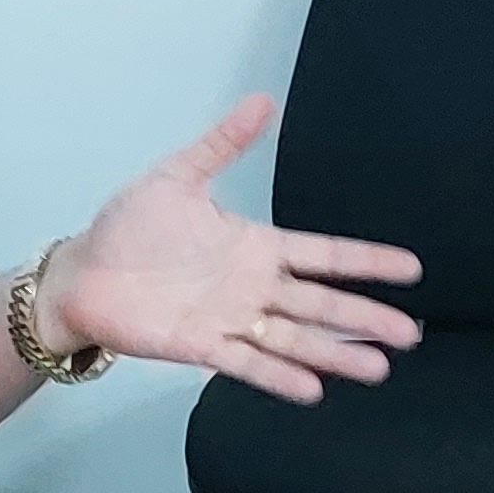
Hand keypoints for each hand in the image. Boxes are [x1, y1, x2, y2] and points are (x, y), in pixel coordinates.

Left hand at [40, 95, 418, 403]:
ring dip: (335, 354)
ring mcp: (231, 319)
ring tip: (376, 368)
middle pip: (320, 303)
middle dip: (365, 318)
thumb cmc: (127, 227)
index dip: (366, 262)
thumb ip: (222, 144)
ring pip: (294, 338)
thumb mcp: (177, 177)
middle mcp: (252, 287)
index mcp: (255, 246)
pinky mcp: (201, 346)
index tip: (411, 269)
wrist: (82, 272)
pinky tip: (314, 389)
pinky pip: (248, 363)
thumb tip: (261, 103)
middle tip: (409, 333)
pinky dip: (279, 377)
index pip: (323, 254)